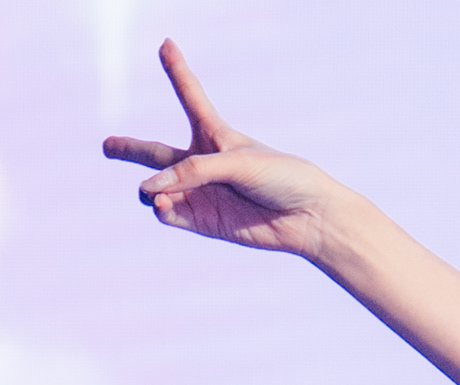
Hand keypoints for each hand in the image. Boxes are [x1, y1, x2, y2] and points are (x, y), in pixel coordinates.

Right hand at [104, 40, 336, 255]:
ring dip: (151, 187)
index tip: (167, 43)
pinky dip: (162, 209)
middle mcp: (203, 163)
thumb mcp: (237, 162)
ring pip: (160, 187)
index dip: (177, 70)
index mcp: (216, 134)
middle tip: (107, 145)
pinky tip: (160, 205)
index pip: (190, 95)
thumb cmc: (282, 178)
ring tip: (150, 192)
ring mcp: (201, 193)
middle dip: (131, 149)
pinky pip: (171, 214)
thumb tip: (152, 191)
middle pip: (158, 153)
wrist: (308, 217)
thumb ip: (194, 170)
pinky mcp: (204, 221)